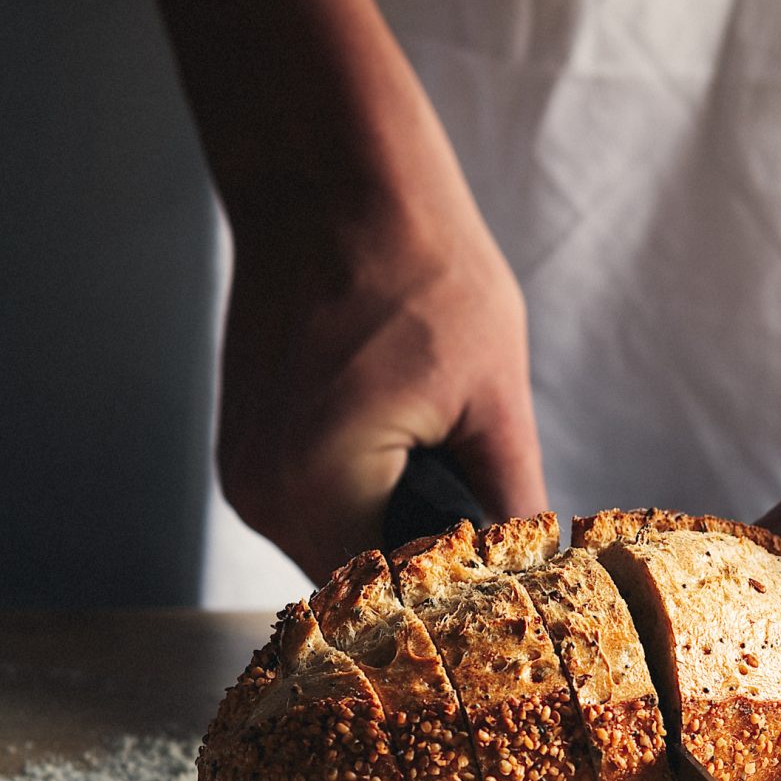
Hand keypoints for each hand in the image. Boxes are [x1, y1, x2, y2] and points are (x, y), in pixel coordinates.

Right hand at [219, 184, 545, 580]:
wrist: (330, 180)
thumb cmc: (418, 266)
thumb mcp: (494, 393)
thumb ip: (510, 499)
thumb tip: (536, 569)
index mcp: (319, 487)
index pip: (394, 600)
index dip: (452, 599)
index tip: (501, 590)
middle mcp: (263, 493)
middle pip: (358, 584)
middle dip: (423, 567)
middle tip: (489, 541)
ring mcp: (244, 470)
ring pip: (331, 546)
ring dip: (388, 531)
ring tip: (447, 484)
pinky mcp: (245, 445)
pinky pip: (308, 505)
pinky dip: (357, 498)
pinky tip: (404, 457)